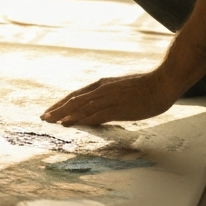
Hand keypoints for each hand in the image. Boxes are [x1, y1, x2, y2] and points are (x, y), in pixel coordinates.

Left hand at [40, 69, 181, 125]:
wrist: (162, 83)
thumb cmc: (145, 87)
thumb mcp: (121, 89)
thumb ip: (108, 96)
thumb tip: (99, 106)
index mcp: (102, 85)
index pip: (76, 95)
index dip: (62, 103)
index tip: (51, 110)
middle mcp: (101, 90)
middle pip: (74, 100)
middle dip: (58, 109)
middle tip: (44, 117)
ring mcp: (109, 98)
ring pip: (81, 107)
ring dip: (65, 114)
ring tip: (51, 121)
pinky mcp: (118, 108)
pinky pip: (95, 114)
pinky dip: (80, 119)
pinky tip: (70, 123)